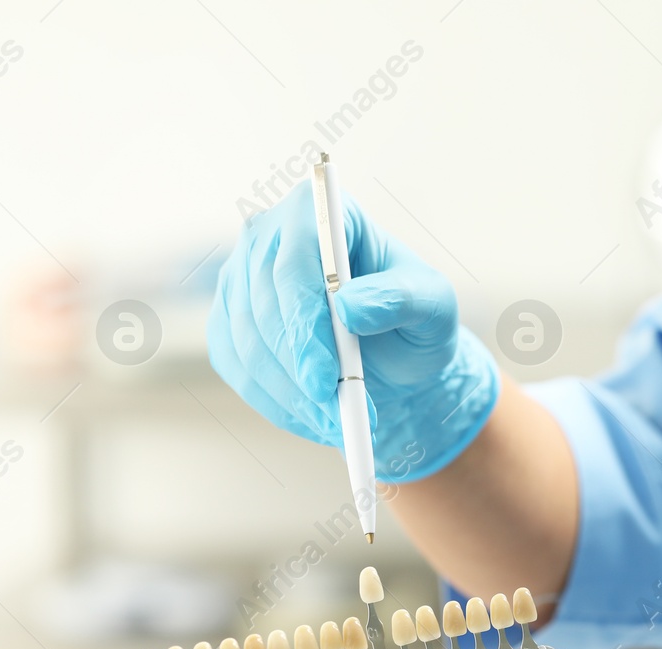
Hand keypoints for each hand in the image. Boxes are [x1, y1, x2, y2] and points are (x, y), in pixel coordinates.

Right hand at [207, 180, 497, 482]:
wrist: (396, 351)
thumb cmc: (416, 318)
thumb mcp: (433, 307)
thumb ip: (401, 299)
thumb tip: (351, 306)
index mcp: (321, 212)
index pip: (295, 263)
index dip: (305, 323)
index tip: (326, 378)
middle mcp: (269, 235)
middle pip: (263, 305)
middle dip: (299, 369)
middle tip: (336, 414)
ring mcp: (241, 278)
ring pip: (247, 342)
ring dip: (290, 393)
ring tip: (336, 422)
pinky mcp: (229, 320)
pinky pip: (237, 367)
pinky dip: (274, 402)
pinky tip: (313, 417)